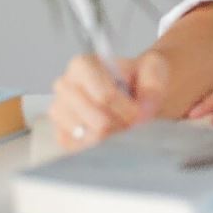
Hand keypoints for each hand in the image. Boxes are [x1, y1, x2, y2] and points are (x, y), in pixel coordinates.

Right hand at [47, 49, 171, 150]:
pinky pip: (75, 148)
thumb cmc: (138, 77)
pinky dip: (94, 146)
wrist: (132, 88)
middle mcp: (64, 85)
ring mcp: (59, 110)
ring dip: (110, 136)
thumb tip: (142, 112)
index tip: (139, 111)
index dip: (127, 109)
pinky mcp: (59, 132)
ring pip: (87, 136)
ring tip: (118, 124)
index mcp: (82, 65)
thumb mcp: (153, 69)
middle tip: (130, 120)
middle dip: (121, 124)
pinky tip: (106, 136)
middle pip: (97, 121)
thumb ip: (152, 86)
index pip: (105, 96)